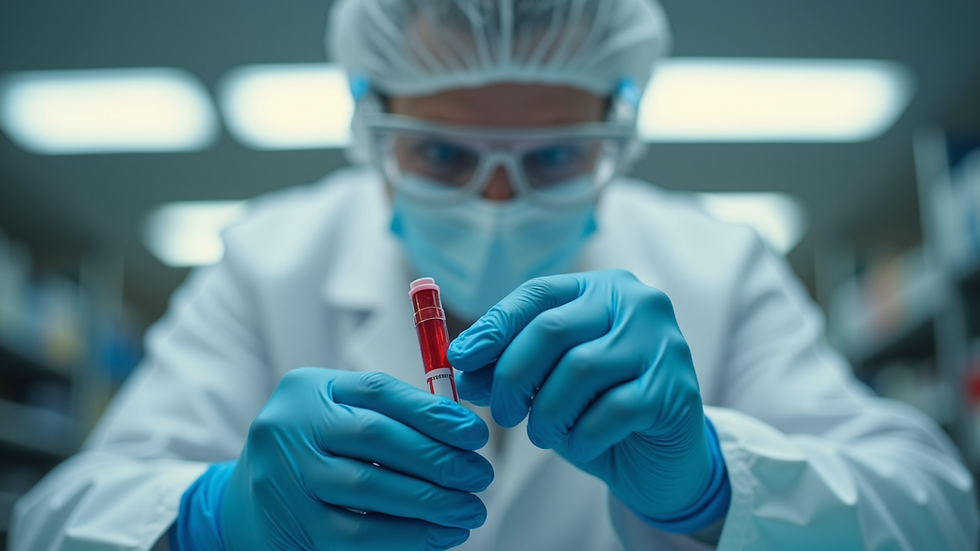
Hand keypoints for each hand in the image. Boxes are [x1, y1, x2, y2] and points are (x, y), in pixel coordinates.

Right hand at [222, 368, 493, 550]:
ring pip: (369, 489)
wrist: (245, 504)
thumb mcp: (338, 412)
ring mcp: (285, 480)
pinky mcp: (293, 529)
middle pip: (376, 438)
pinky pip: (359, 537)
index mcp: (308, 389)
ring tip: (470, 509)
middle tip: (480, 477)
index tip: (475, 434)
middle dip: (439, 459)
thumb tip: (460, 430)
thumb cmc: (312, 450)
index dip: (433, 413)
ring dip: (431, 502)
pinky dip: (408, 537)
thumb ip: (390, 412)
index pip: (379, 392)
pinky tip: (441, 534)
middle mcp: (289, 429)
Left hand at [447, 270, 723, 525]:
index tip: (460, 358)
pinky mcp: (675, 389)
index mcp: (601, 289)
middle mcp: (637, 304)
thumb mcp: (548, 382)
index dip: (494, 327)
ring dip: (548, 412)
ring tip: (542, 434)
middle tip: (503, 413)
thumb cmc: (598, 409)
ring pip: (580, 369)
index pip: (537, 294)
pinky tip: (580, 443)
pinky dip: (584, 434)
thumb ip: (509, 366)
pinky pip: (613, 409)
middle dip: (513, 376)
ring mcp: (662, 343)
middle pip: (552, 328)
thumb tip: (463, 368)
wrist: (663, 457)